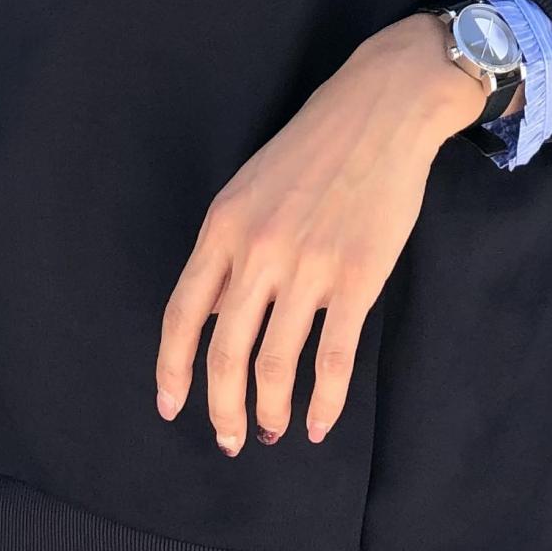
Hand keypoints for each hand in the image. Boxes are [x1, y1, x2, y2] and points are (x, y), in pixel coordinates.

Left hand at [155, 13, 519, 452]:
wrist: (380, 112)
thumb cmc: (313, 149)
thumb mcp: (248, 189)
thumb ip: (229, 249)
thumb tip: (212, 315)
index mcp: (222, 228)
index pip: (181, 315)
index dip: (172, 370)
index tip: (171, 407)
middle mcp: (257, 251)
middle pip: (223, 352)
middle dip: (221, 408)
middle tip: (228, 438)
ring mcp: (307, 267)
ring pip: (274, 363)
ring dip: (270, 411)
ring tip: (272, 432)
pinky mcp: (357, 279)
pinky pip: (331, 358)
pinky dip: (322, 402)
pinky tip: (318, 423)